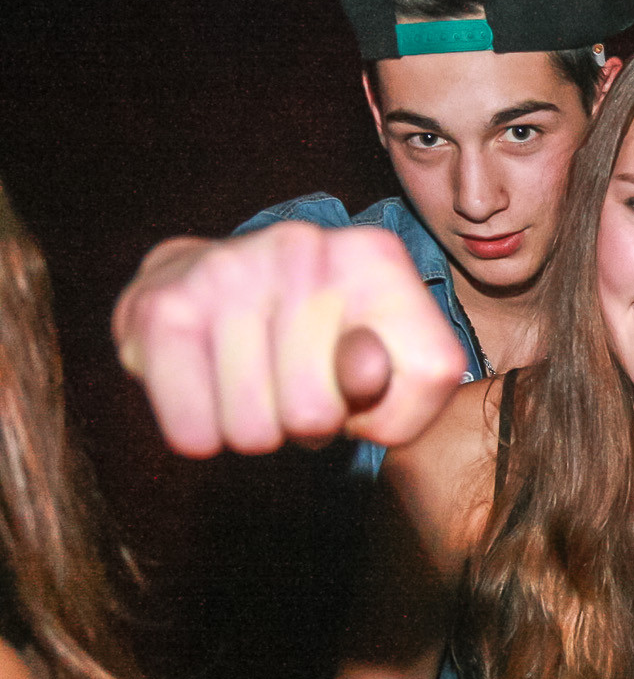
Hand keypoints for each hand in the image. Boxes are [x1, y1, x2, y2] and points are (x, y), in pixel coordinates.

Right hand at [112, 223, 464, 457]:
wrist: (202, 285)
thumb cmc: (315, 343)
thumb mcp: (394, 365)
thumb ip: (412, 384)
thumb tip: (366, 371)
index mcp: (377, 256)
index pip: (428, 376)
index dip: (395, 410)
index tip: (367, 382)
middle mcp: (304, 245)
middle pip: (317, 414)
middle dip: (310, 424)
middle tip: (296, 388)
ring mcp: (228, 268)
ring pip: (254, 429)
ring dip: (255, 429)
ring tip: (256, 385)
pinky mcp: (160, 305)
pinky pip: (193, 432)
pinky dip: (201, 433)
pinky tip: (208, 389)